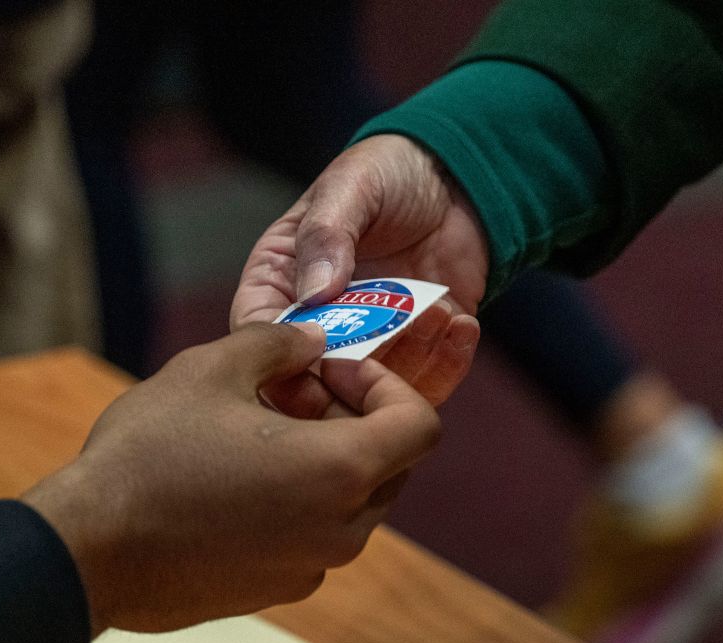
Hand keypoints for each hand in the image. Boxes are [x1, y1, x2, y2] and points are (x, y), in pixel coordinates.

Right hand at [23, 323, 440, 633]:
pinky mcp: (276, 593)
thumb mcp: (211, 369)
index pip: (421, 426)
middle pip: (390, 467)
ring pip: (349, 505)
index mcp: (340, 471)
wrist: (89, 550)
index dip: (387, 385)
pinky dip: (296, 503)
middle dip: (353, 420)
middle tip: (291, 392)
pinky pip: (312, 538)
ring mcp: (309, 569)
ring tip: (256, 432)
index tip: (332, 370)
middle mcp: (341, 530)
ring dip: (323, 461)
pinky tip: (234, 480)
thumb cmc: (149, 455)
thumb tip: (313, 341)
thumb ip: (279, 344)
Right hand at [231, 134, 487, 404]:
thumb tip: (315, 293)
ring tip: (439, 313)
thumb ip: (326, 235)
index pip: (261, 334)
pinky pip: (425, 385)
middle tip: (388, 352)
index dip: (281, 359)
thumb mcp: (349, 188)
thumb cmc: (387, 172)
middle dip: (351, 380)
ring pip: (371, 392)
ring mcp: (369, 343)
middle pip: (313, 381)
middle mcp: (318, 323)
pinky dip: (445, 366)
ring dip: (410, 361)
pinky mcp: (418, 352)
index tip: (318, 357)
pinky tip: (461, 322)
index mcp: (280, 282)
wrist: (457, 175)